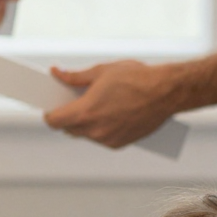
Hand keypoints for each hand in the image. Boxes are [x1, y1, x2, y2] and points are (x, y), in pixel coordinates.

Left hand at [44, 60, 182, 148]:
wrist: (166, 92)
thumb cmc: (135, 78)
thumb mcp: (101, 72)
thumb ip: (74, 76)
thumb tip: (56, 73)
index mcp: (85, 112)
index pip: (54, 121)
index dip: (49, 113)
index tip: (51, 105)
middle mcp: (94, 131)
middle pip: (68, 129)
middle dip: (67, 116)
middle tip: (73, 101)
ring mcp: (107, 140)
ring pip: (85, 134)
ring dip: (85, 123)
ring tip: (95, 105)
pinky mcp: (120, 144)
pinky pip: (101, 138)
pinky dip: (100, 128)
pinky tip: (108, 113)